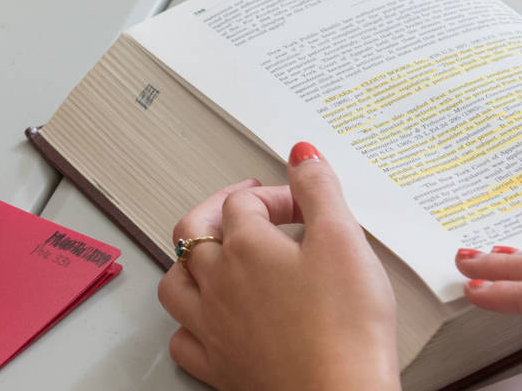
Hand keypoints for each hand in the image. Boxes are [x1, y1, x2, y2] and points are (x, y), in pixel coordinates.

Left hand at [157, 143, 398, 389]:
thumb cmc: (345, 329)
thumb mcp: (345, 241)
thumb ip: (320, 190)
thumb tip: (301, 154)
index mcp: (246, 248)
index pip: (245, 202)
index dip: (275, 195)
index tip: (304, 205)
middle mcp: (218, 284)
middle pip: (194, 231)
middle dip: (216, 210)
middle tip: (244, 206)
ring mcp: (212, 327)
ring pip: (176, 283)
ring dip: (190, 262)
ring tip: (214, 254)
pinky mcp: (218, 367)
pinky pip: (183, 339)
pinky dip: (189, 322)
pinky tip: (208, 318)